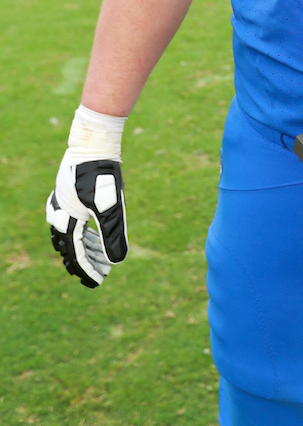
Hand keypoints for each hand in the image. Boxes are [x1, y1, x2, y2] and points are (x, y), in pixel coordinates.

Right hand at [46, 107, 127, 288]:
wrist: (95, 142)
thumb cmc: (102, 174)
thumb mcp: (110, 205)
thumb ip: (112, 233)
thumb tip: (118, 260)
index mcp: (68, 219)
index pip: (75, 254)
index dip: (87, 270)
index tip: (97, 283)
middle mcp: (61, 212)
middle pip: (70, 245)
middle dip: (85, 260)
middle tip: (101, 272)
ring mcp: (64, 201)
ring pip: (71, 232)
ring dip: (85, 246)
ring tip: (101, 255)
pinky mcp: (70, 192)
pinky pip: (73, 217)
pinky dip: (84, 229)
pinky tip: (94, 231)